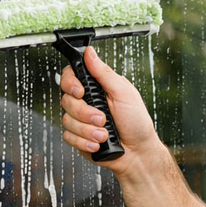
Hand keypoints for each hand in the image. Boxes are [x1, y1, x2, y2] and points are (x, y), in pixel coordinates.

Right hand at [60, 46, 156, 174]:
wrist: (138, 153)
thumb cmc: (137, 123)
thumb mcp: (125, 93)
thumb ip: (104, 73)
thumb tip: (90, 53)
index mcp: (98, 88)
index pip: (71, 76)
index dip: (71, 83)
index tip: (81, 92)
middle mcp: (87, 102)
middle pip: (67, 100)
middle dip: (85, 113)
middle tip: (102, 119)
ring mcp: (81, 120)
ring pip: (67, 120)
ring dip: (87, 130)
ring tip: (105, 134)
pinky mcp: (79, 137)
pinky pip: (68, 137)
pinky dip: (84, 141)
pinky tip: (98, 143)